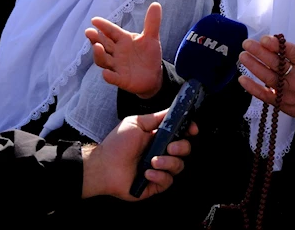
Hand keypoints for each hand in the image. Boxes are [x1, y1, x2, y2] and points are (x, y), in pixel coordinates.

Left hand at [81, 108, 198, 200]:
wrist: (102, 166)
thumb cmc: (116, 144)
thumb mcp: (136, 123)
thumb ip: (156, 117)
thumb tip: (173, 109)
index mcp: (159, 138)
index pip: (182, 134)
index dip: (189, 130)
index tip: (192, 129)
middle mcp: (162, 153)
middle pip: (185, 149)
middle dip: (181, 147)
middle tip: (170, 147)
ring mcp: (159, 169)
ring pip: (179, 166)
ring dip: (168, 162)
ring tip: (152, 161)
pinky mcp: (155, 184)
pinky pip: (167, 181)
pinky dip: (159, 176)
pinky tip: (147, 173)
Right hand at [85, 2, 163, 98]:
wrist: (153, 75)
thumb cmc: (148, 54)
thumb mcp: (151, 38)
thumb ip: (152, 23)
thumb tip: (156, 4)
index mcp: (122, 40)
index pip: (111, 31)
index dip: (103, 26)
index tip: (94, 20)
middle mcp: (116, 52)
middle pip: (103, 44)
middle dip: (95, 38)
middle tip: (89, 32)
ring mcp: (116, 66)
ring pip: (103, 60)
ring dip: (99, 54)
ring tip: (97, 47)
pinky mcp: (120, 79)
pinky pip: (112, 78)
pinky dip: (109, 76)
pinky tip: (106, 73)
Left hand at [239, 22, 294, 127]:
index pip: (292, 53)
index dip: (277, 46)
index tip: (265, 39)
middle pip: (277, 64)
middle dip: (261, 53)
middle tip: (247, 43)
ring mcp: (288, 91)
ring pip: (269, 78)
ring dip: (254, 66)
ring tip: (243, 56)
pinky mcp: (281, 102)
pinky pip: (265, 95)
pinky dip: (253, 88)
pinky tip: (242, 79)